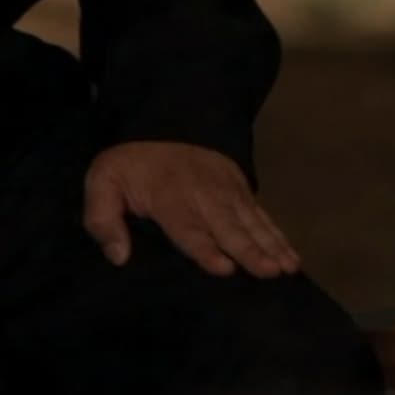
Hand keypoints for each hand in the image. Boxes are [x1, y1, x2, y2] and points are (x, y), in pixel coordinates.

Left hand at [83, 141, 302, 278]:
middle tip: (270, 271)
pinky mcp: (243, 191)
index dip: (206, 248)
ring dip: (271, 245)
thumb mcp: (102, 182)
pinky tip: (292, 256)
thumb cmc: (133, 165)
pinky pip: (263, 216)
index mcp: (169, 198)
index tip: (224, 268)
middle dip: (250, 250)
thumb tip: (118, 257)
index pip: (189, 227)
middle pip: (229, 227)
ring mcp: (229, 193)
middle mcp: (205, 196)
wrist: (166, 123)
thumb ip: (102, 219)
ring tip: (287, 267)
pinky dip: (279, 235)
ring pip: (252, 222)